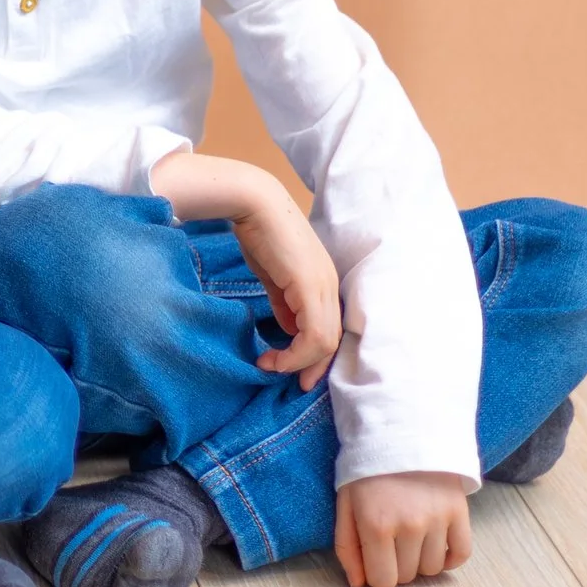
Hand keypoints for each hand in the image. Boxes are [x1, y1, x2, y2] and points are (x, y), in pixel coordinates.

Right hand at [152, 151, 341, 389]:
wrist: (254, 203)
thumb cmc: (259, 233)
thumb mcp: (273, 276)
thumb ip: (284, 302)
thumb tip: (288, 329)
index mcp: (323, 283)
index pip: (328, 329)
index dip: (313, 356)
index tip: (289, 372)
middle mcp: (330, 287)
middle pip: (332, 340)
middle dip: (310, 367)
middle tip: (289, 383)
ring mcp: (323, 286)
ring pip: (325, 341)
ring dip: (298, 362)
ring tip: (272, 367)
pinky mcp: (311, 287)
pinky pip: (313, 333)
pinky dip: (294, 353)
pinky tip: (272, 356)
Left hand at [335, 471, 472, 586]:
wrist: (401, 433)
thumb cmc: (367, 472)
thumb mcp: (345, 504)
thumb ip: (347, 547)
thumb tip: (358, 585)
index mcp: (376, 525)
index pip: (383, 581)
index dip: (377, 576)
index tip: (375, 560)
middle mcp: (410, 526)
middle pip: (408, 576)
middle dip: (396, 566)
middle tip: (391, 541)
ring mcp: (438, 520)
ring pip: (432, 568)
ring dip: (420, 560)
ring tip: (410, 536)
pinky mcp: (459, 512)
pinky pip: (461, 554)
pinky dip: (449, 558)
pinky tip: (435, 546)